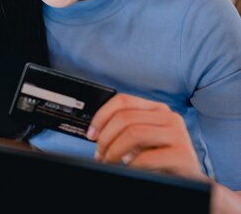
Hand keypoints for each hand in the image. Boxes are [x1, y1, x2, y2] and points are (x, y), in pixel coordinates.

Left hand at [87, 93, 205, 180]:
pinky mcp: (182, 154)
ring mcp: (178, 133)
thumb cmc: (158, 158)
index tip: (91, 133)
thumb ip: (122, 130)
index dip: (101, 116)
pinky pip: (146, 157)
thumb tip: (94, 133)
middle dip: (105, 138)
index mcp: (156, 108)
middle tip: (100, 154)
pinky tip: (128, 169)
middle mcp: (168, 116)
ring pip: (133, 133)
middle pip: (125, 118)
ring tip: (110, 161)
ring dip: (114, 151)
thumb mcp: (139, 139)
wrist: (187, 178)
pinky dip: (131, 165)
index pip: (122, 100)